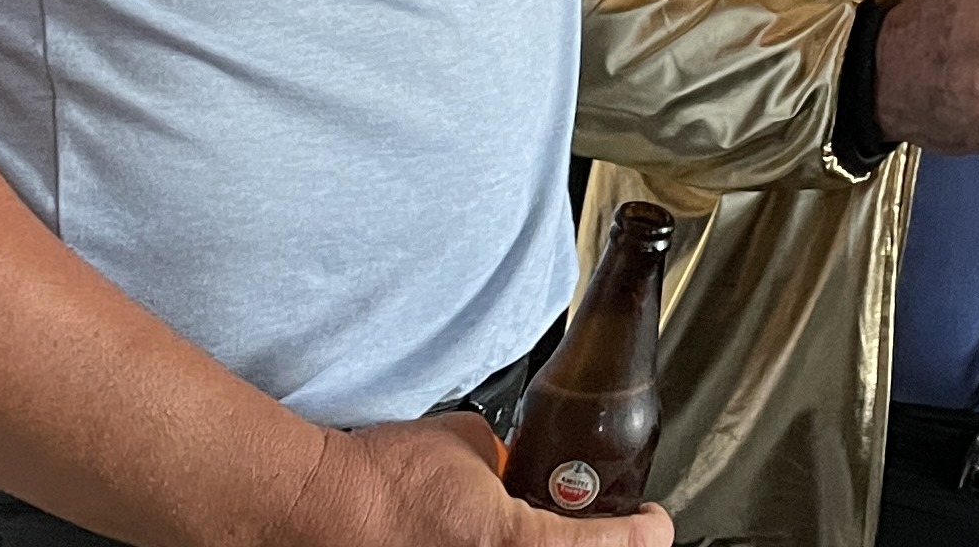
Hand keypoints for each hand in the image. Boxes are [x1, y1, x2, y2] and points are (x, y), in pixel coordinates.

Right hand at [279, 414, 672, 546]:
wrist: (325, 508)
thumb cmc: (387, 477)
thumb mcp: (471, 442)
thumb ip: (510, 458)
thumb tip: (518, 464)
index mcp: (517, 546)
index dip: (646, 534)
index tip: (654, 521)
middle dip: (604, 546)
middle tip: (617, 528)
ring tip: (564, 529)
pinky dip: (512, 546)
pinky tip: (505, 536)